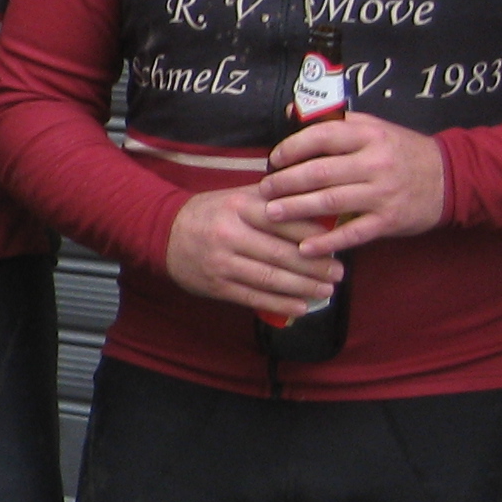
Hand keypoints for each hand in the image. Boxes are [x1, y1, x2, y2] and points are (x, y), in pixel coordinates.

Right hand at [162, 184, 340, 318]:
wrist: (162, 232)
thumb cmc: (209, 212)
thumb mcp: (237, 195)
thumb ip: (272, 197)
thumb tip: (315, 201)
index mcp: (240, 206)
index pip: (286, 221)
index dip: (315, 235)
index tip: (336, 244)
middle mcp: (230, 233)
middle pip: (282, 253)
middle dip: (315, 266)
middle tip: (339, 273)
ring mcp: (222, 261)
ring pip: (270, 278)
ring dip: (303, 287)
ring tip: (326, 291)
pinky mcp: (216, 284)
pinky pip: (253, 296)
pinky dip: (280, 303)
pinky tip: (301, 306)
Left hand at [261, 113, 447, 256]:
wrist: (450, 177)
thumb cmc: (402, 151)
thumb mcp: (375, 128)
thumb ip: (337, 123)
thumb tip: (293, 110)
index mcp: (369, 136)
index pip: (322, 137)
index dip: (292, 148)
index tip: (274, 159)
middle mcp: (375, 162)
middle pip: (320, 172)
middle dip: (286, 182)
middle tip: (264, 190)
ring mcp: (382, 193)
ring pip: (330, 201)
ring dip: (296, 209)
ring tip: (271, 213)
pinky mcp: (389, 220)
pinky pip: (352, 233)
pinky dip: (326, 241)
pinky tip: (304, 247)